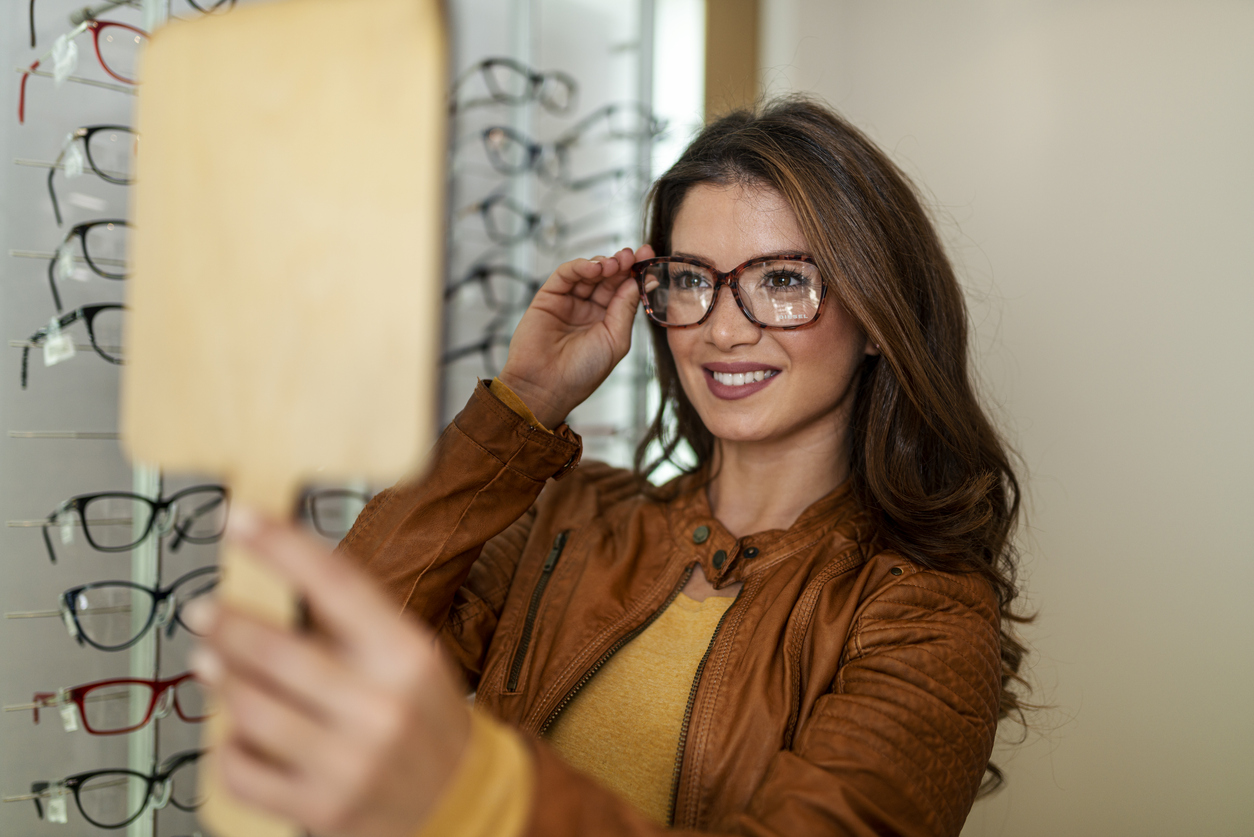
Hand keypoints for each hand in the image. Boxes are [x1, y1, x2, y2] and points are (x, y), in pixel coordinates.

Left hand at [187, 508, 470, 836]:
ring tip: (209, 665)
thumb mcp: (406, 658)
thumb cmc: (422, 719)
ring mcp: (351, 762)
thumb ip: (352, 622)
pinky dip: (226, 747)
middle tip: (202, 610)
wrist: (456, 801)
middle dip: (226, 624)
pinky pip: (243, 771)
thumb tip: (275, 574)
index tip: (238, 518)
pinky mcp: (321, 808)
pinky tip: (234, 732)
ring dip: (219, 681)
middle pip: (277, 651)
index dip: (280, 544)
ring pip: (250, 709)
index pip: (336, 583)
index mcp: (406, 655)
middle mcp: (381, 706)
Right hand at [497, 245, 652, 427]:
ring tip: (615, 263)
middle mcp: (589, 309)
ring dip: (604, 263)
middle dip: (622, 264)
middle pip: (609, 278)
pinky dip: (581, 266)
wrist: (546, 387)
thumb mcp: (615, 340)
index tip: (648, 257)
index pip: (625, 290)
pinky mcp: (548, 296)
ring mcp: (569, 301)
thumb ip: (625, 309)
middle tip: (633, 255)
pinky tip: (595, 268)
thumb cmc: (582, 373)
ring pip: (589, 272)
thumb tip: (638, 281)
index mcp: (608, 321)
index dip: (636, 273)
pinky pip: (566, 274)